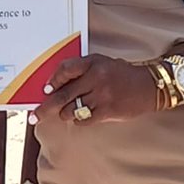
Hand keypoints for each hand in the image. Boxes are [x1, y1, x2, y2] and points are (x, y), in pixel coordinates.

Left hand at [31, 54, 155, 125]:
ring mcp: (101, 95)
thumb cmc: (121, 75)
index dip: (53, 80)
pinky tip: (83, 116)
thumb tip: (55, 87)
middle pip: (62, 95)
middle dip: (45, 107)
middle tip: (34, 115)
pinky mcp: (107, 111)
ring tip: (68, 111)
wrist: (150, 86)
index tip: (45, 89)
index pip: (65, 69)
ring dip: (65, 113)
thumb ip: (80, 71)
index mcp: (93, 63)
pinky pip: (82, 120)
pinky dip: (78, 120)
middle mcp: (95, 78)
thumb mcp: (101, 64)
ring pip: (70, 110)